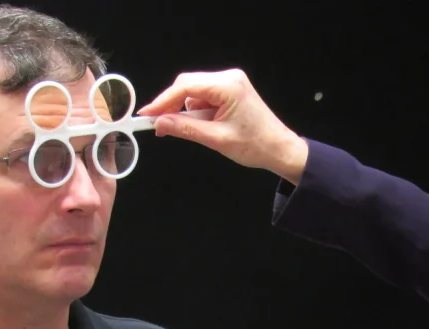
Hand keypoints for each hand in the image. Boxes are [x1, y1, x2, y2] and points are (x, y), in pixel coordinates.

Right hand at [137, 69, 308, 184]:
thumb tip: (161, 123)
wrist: (280, 150)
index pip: (185, 87)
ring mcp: (231, 83)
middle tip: (160, 126)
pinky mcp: (231, 91)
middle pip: (188, 86)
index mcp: (228, 86)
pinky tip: (208, 126)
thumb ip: (186, 129)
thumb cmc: (257, 145)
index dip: (163, 101)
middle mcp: (230, 78)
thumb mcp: (217, 140)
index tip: (148, 114)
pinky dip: (200, 112)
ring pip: (195, 93)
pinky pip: (205, 97)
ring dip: (190, 112)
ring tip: (202, 132)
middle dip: (174, 106)